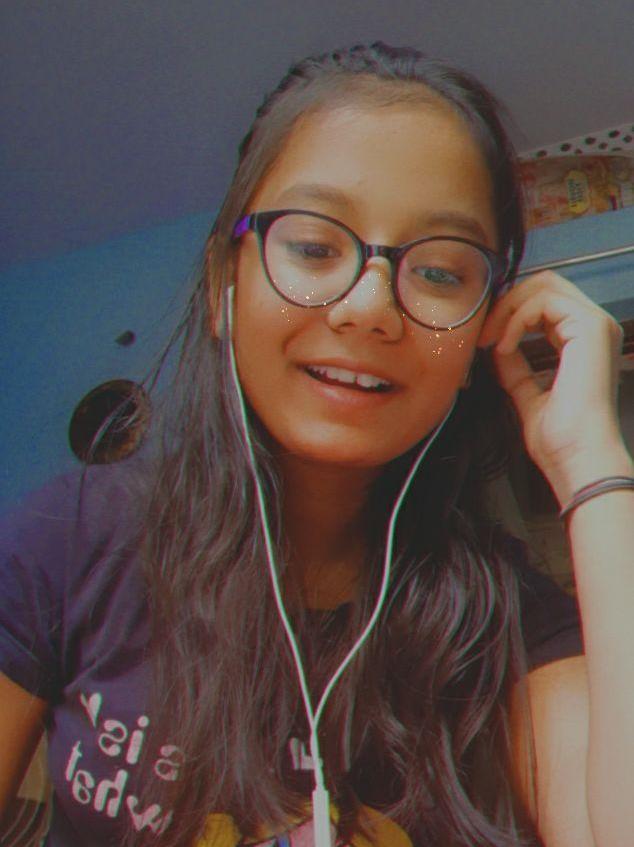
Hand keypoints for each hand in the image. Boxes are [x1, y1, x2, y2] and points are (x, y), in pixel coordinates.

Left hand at [478, 271, 628, 503]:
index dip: (509, 311)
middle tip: (484, 331)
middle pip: (546, 283)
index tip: (484, 338)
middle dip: (507, 301)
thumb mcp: (527, 395)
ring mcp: (596, 325)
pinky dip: (515, 319)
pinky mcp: (590, 328)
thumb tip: (498, 350)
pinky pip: (544, 301)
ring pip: (543, 285)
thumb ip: (516, 369)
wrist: (577, 457)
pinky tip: (504, 346)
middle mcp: (594, 329)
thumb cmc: (562, 440)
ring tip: (490, 339)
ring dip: (507, 309)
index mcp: (584, 343)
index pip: (545, 302)